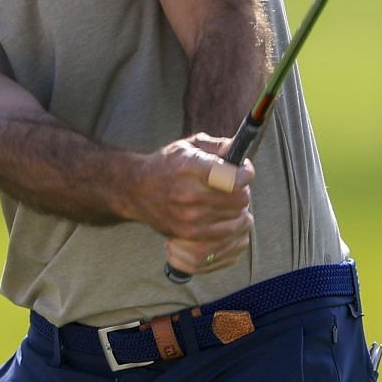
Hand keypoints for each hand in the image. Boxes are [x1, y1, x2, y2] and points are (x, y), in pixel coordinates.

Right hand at [135, 134, 253, 274]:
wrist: (136, 190)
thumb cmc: (165, 166)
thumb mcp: (189, 146)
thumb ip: (219, 146)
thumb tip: (241, 151)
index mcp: (192, 168)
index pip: (232, 178)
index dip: (245, 174)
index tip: (244, 171)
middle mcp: (190, 194)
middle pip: (240, 199)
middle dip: (242, 191)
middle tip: (234, 187)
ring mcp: (189, 218)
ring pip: (237, 219)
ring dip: (237, 210)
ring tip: (227, 202)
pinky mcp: (188, 235)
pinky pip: (225, 236)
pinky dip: (229, 227)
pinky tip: (222, 217)